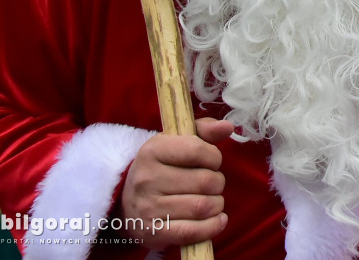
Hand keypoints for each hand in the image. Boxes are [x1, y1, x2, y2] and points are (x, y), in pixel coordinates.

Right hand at [118, 118, 234, 248]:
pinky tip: (217, 219)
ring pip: (203, 206)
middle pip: (206, 181)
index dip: (214, 157)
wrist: (130, 202)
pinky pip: (192, 232)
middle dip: (218, 183)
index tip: (211, 162)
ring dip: (217, 205)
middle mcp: (147, 178)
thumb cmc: (164, 167)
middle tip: (211, 184)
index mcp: (152, 150)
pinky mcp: (153, 232)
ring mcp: (148, 207)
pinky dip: (212, 227)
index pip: (198, 150)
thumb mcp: (178, 142)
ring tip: (211, 200)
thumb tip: (228, 126)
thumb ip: (205, 130)